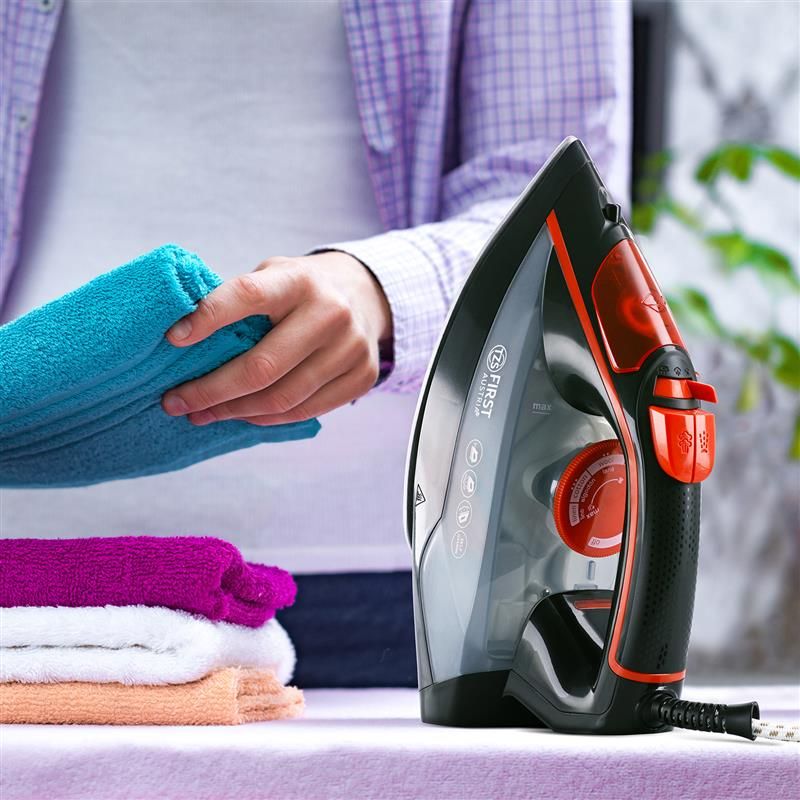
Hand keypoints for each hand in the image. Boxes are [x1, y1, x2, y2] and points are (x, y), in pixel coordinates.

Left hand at [161, 251, 391, 425]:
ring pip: (282, 398)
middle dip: (211, 390)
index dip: (208, 318)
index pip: (248, 296)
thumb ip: (238, 300)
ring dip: (233, 412)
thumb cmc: (300, 290)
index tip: (173, 339)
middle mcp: (331, 313)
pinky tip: (242, 415)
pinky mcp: (362, 377)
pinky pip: (304, 411)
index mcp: (300, 280)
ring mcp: (352, 349)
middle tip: (175, 402)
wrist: (363, 296)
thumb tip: (182, 338)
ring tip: (202, 413)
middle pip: (262, 367)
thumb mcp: (273, 275)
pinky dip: (266, 418)